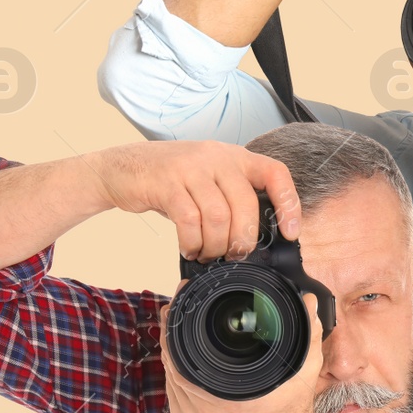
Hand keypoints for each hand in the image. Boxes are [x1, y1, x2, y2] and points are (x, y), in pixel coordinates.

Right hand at [87, 140, 299, 260]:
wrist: (122, 167)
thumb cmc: (172, 181)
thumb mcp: (210, 179)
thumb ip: (232, 198)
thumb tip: (256, 239)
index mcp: (235, 157)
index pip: (275, 173)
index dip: (289, 204)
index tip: (290, 233)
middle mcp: (216, 157)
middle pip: (246, 204)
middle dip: (242, 239)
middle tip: (234, 256)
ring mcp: (191, 167)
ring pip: (218, 216)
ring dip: (216, 245)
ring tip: (207, 254)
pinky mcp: (166, 182)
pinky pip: (189, 220)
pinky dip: (193, 243)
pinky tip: (190, 249)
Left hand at [159, 292, 327, 412]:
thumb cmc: (290, 409)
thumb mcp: (305, 369)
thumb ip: (309, 332)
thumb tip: (309, 301)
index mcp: (225, 398)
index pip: (183, 352)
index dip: (180, 321)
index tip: (185, 296)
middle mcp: (201, 410)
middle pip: (170, 358)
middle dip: (173, 327)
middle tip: (181, 303)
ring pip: (168, 371)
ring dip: (171, 346)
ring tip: (181, 321)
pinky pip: (171, 385)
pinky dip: (175, 365)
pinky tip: (183, 350)